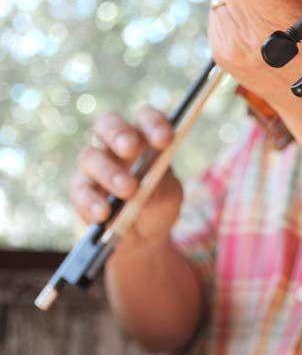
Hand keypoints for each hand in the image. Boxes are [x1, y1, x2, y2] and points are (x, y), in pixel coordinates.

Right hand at [70, 107, 182, 249]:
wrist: (144, 236)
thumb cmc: (158, 204)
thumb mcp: (168, 196)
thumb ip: (159, 187)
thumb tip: (143, 185)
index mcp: (142, 136)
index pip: (144, 117)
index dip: (154, 123)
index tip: (165, 140)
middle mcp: (114, 144)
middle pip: (107, 123)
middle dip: (119, 133)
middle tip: (131, 149)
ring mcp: (94, 165)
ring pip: (90, 156)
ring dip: (109, 172)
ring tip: (128, 190)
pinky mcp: (80, 191)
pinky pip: (80, 191)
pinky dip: (92, 202)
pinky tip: (104, 214)